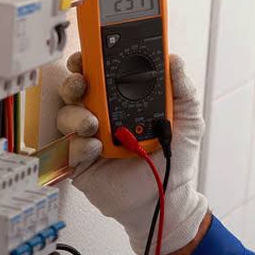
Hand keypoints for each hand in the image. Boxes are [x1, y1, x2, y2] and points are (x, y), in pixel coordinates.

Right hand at [56, 52, 208, 254]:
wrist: (166, 199)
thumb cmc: (173, 160)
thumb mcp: (187, 120)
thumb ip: (182, 89)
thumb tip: (173, 60)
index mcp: (121, 101)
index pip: (98, 74)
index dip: (89, 62)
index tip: (89, 55)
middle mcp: (101, 116)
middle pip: (74, 91)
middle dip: (73, 83)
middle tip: (82, 85)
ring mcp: (88, 139)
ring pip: (66, 117)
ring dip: (75, 116)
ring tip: (93, 124)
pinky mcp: (80, 163)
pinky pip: (67, 149)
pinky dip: (78, 146)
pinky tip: (95, 148)